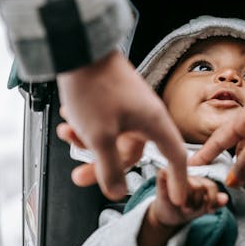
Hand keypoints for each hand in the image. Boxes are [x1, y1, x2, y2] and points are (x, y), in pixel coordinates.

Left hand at [56, 51, 187, 203]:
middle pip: (130, 153)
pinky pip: (104, 122)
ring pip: (112, 137)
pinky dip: (85, 125)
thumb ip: (109, 168)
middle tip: (80, 176)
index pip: (175, 158)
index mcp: (154, 123)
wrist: (79, 46)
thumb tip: (117, 192)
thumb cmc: (94, 87)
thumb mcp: (100, 137)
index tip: (176, 199)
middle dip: (102, 165)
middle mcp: (146, 115)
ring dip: (87, 142)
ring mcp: (130, 105)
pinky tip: (68, 119)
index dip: (178, 181)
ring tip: (66, 134)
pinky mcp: (114, 97)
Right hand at [148, 170, 228, 227]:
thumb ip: (215, 203)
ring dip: (187, 202)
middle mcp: (189, 174)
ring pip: (189, 185)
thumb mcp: (203, 208)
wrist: (167, 217)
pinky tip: (173, 199)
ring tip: (182, 206)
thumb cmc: (185, 210)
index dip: (211, 199)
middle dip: (197, 203)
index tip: (208, 210)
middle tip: (190, 208)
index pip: (211, 186)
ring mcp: (176, 173)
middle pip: (200, 187)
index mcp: (200, 180)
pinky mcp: (163, 175)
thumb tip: (225, 198)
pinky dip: (174, 191)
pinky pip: (172, 177)